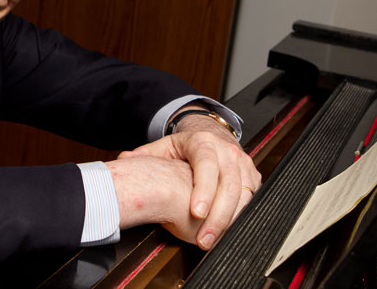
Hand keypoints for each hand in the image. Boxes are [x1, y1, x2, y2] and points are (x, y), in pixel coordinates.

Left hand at [118, 114, 260, 249]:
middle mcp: (226, 151)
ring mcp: (242, 163)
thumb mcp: (164, 147)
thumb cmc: (187, 147)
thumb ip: (145, 156)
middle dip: (218, 216)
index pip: (207, 166)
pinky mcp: (252, 175)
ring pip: (243, 194)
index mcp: (203, 142)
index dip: (203, 190)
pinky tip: (227, 232)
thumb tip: (123, 159)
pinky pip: (251, 199)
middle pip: (228, 184)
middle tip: (204, 238)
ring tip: (212, 240)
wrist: (211, 135)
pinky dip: (240, 217)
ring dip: (230, 221)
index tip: (195, 212)